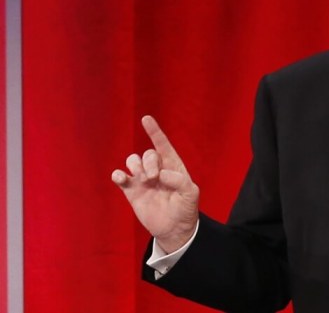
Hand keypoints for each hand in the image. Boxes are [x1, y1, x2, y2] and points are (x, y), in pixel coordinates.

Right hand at [112, 115, 199, 253]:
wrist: (175, 228)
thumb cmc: (186, 208)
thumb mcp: (190, 193)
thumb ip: (178, 180)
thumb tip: (159, 175)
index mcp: (173, 166)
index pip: (163, 145)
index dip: (155, 132)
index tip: (146, 119)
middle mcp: (157, 169)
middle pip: (147, 154)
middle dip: (149, 162)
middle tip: (154, 177)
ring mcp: (143, 180)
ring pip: (133, 161)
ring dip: (136, 166)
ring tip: (144, 179)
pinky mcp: (132, 191)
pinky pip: (121, 177)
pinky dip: (119, 175)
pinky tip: (121, 178)